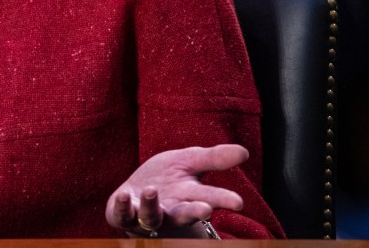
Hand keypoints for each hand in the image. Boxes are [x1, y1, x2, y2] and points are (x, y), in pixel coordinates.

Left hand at [106, 144, 247, 237]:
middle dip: (195, 213)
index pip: (209, 197)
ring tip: (151, 190)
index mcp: (189, 196)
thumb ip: (213, 158)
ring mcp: (148, 216)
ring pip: (152, 217)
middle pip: (185, 214)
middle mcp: (171, 211)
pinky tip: (125, 196)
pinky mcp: (124, 216)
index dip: (223, 200)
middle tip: (206, 210)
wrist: (137, 193)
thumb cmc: (167, 178)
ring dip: (152, 206)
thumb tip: (245, 152)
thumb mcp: (189, 161)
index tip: (238, 202)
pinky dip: (124, 208)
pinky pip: (123, 216)